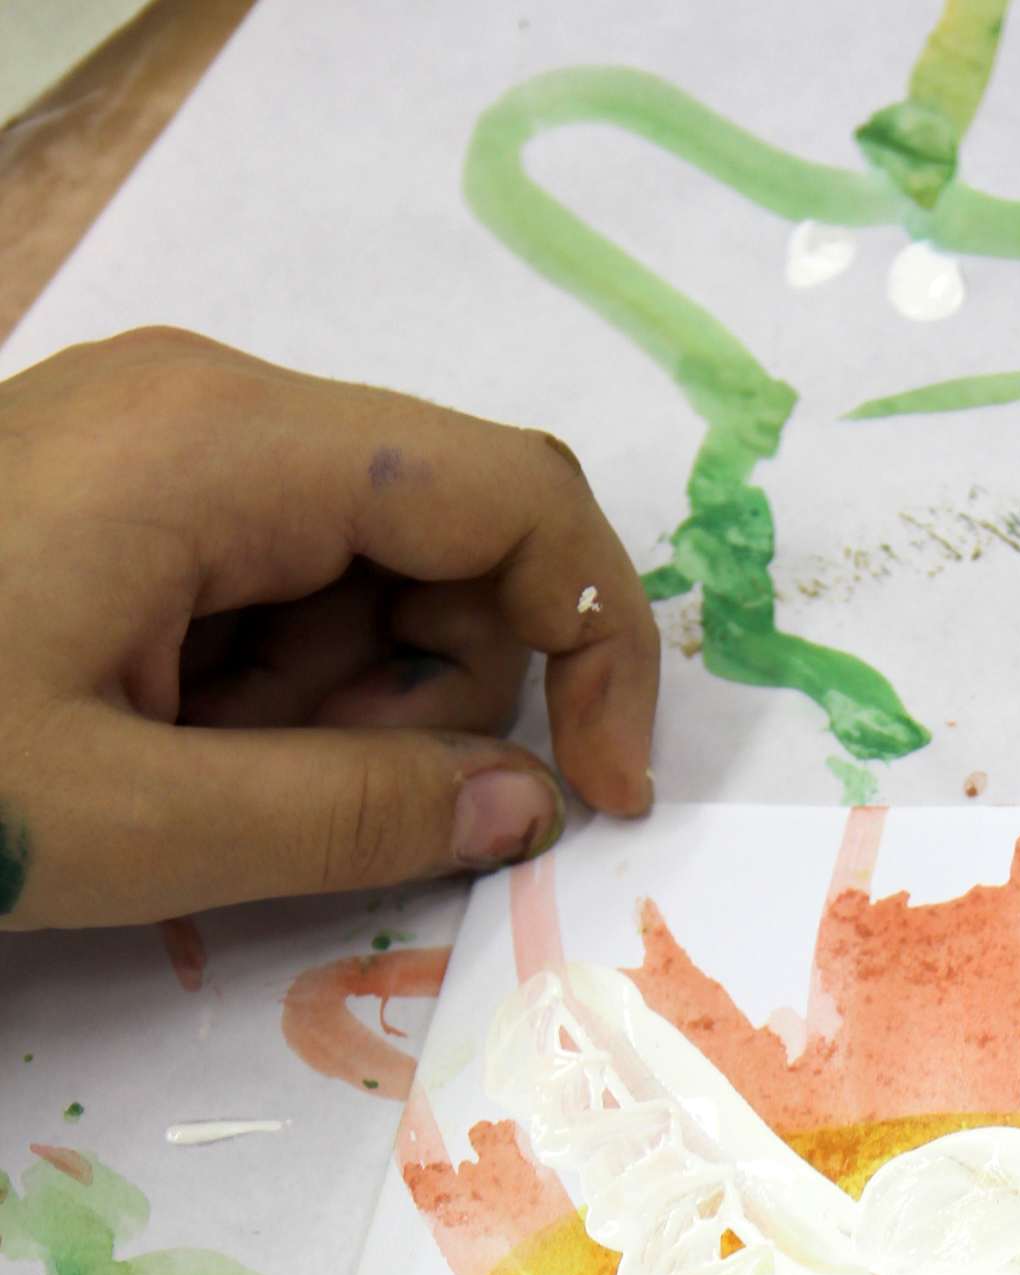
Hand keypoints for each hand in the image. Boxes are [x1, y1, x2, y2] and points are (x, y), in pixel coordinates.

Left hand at [0, 328, 657, 928]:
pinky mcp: (119, 495)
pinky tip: (155, 742)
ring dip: (325, 710)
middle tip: (282, 800)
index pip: (514, 500)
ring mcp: (158, 442)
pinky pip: (266, 592)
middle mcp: (211, 408)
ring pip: (358, 586)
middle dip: (419, 702)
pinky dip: (258, 692)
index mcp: (226, 444)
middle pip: (442, 552)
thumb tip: (528, 806)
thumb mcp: (121, 820)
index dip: (595, 648)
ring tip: (183, 775)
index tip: (601, 795)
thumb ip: (343, 820)